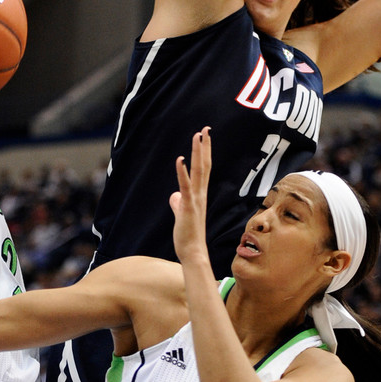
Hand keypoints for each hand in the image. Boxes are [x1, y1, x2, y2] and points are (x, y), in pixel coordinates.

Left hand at [170, 128, 211, 263]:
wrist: (193, 252)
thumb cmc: (188, 236)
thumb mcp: (181, 215)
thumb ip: (178, 203)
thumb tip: (174, 196)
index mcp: (199, 195)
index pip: (203, 169)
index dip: (204, 153)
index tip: (204, 137)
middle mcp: (200, 194)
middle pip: (204, 165)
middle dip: (204, 146)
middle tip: (205, 129)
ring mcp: (195, 200)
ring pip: (198, 172)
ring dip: (197, 153)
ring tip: (197, 135)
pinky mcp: (187, 206)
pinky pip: (185, 186)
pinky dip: (182, 172)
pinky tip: (180, 159)